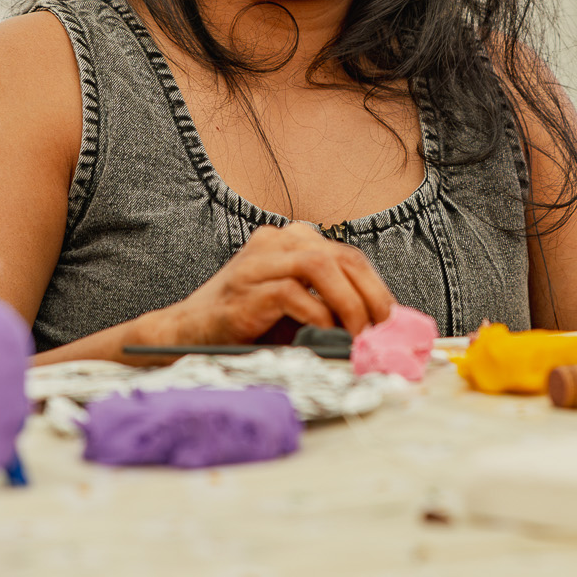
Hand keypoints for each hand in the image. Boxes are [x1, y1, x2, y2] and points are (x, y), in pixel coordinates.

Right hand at [142, 223, 394, 348]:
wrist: (188, 332)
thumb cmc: (246, 323)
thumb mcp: (296, 308)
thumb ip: (330, 305)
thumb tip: (379, 325)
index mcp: (291, 241)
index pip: (349, 255)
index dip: (376, 288)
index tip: (388, 319)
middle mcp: (276, 243)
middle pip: (341, 256)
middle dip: (370, 295)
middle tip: (380, 330)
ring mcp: (258, 262)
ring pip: (319, 265)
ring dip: (348, 302)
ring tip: (356, 333)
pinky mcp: (246, 289)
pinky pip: (292, 293)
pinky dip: (316, 316)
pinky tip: (323, 335)